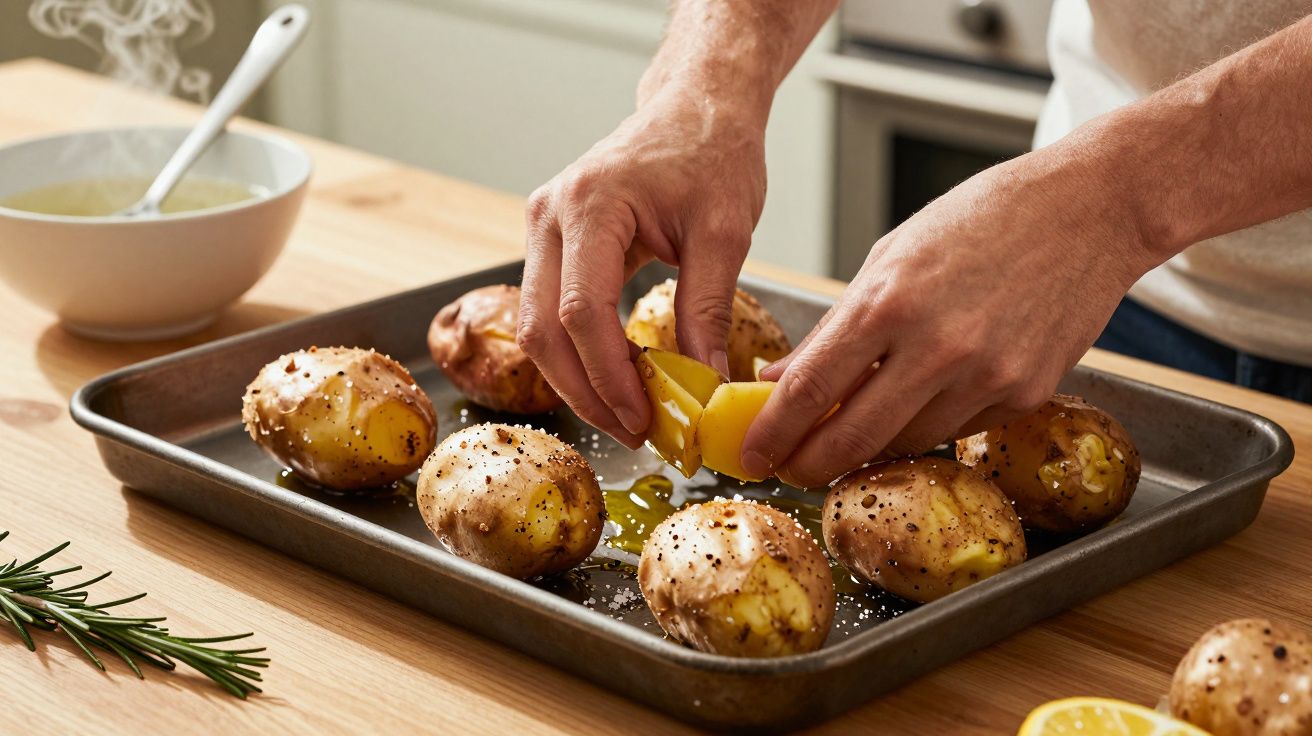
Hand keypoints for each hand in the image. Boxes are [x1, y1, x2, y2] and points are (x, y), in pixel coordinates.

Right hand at [518, 86, 766, 447]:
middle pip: (542, 329)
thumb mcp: (725, 232)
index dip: (609, 377)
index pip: (582, 311)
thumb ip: (707, 310)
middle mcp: (550, 215)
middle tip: (634, 433)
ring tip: (628, 416)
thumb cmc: (712, 153)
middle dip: (585, 392)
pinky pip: (550, 312)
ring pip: (536, 328)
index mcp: (590, 203)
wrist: (694, 109)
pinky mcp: (551, 243)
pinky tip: (618, 380)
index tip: (645, 419)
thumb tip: (704, 386)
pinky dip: (580, 353)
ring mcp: (542, 228)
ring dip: (578, 381)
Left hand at [740, 148, 1154, 486]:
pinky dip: (925, 426)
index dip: (772, 433)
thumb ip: (834, 328)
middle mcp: (936, 346)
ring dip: (867, 449)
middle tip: (788, 470)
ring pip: (904, 443)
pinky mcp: (1024, 395)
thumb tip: (781, 380)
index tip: (752, 454)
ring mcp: (985, 377)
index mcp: (889, 301)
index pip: (810, 390)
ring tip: (848, 435)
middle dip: (808, 464)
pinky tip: (917, 404)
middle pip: (851, 438)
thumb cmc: (981, 220)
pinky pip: (956, 431)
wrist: (1090, 211)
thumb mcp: (889, 257)